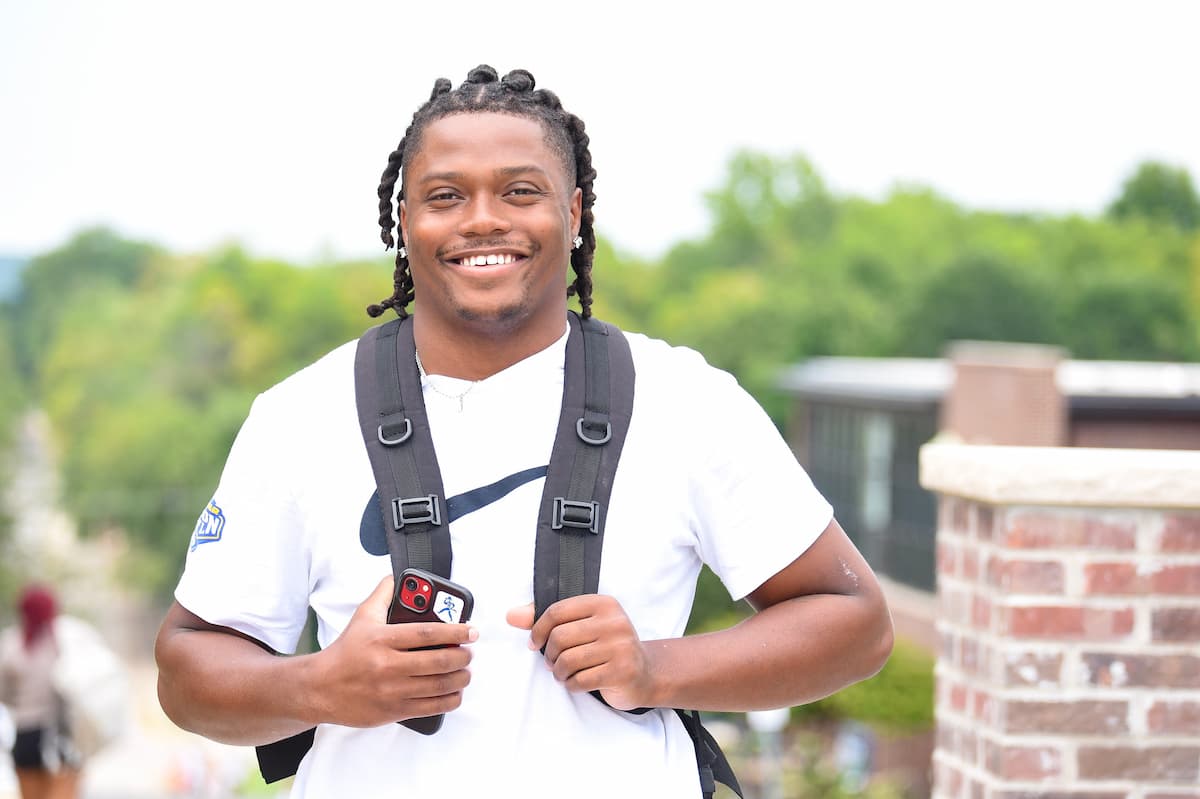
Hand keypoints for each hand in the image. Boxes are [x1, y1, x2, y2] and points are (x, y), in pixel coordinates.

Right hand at [312, 576, 476, 726]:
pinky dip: (449, 700)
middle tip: (468, 652)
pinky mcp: (393, 711)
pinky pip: (430, 707)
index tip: (472, 631)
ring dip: (460, 678)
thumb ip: (382, 595)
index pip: (428, 633)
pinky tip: (455, 692)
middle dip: (462, 657)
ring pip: (438, 685)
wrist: (320, 688)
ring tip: (465, 671)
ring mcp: (391, 690)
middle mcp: (388, 665)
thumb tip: (396, 578)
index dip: (455, 631)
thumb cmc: (345, 652)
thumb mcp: (362, 617)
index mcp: (383, 639)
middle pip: (438, 661)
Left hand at [506, 595, 656, 710]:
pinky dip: (571, 685)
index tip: (535, 644)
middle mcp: (615, 622)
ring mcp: (621, 647)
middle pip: (560, 637)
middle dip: (549, 655)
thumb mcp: (582, 625)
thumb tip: (510, 616)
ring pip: (567, 660)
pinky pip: (579, 680)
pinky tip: (577, 682)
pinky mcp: (622, 671)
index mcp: (604, 603)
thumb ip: (546, 618)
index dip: (538, 630)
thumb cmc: (606, 647)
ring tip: (563, 673)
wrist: (644, 673)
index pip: (557, 612)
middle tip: (552, 663)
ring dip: (558, 672)